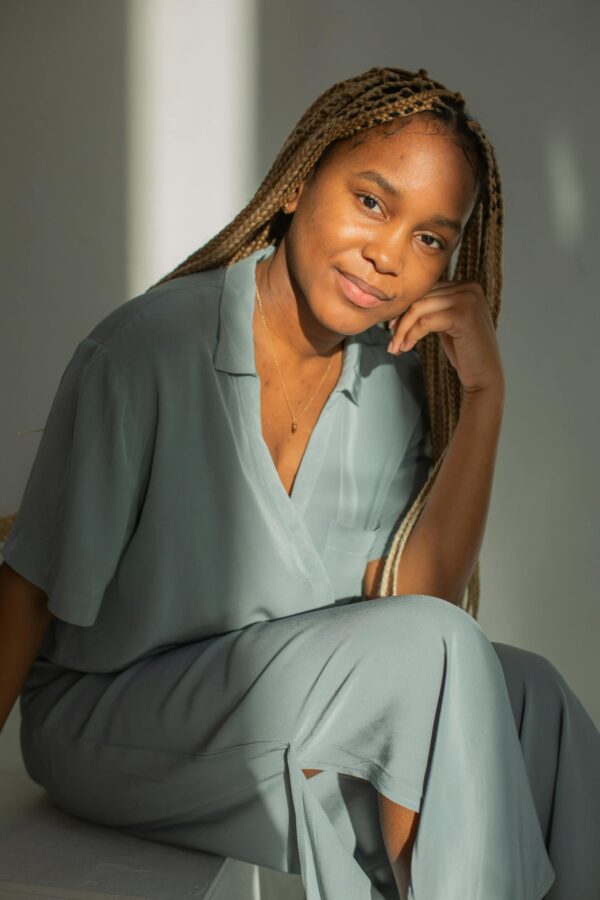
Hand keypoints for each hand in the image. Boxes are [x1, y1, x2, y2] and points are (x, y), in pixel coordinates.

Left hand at [386, 280, 504, 394]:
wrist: (484, 376)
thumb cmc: (465, 352)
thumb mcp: (447, 323)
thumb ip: (434, 308)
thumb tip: (402, 304)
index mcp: (466, 286)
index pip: (427, 291)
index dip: (406, 309)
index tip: (392, 327)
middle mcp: (469, 288)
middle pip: (421, 298)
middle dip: (401, 321)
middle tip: (392, 341)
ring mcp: (468, 299)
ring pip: (420, 308)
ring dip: (403, 330)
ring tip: (396, 347)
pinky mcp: (463, 315)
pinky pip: (425, 321)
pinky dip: (411, 335)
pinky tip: (406, 347)